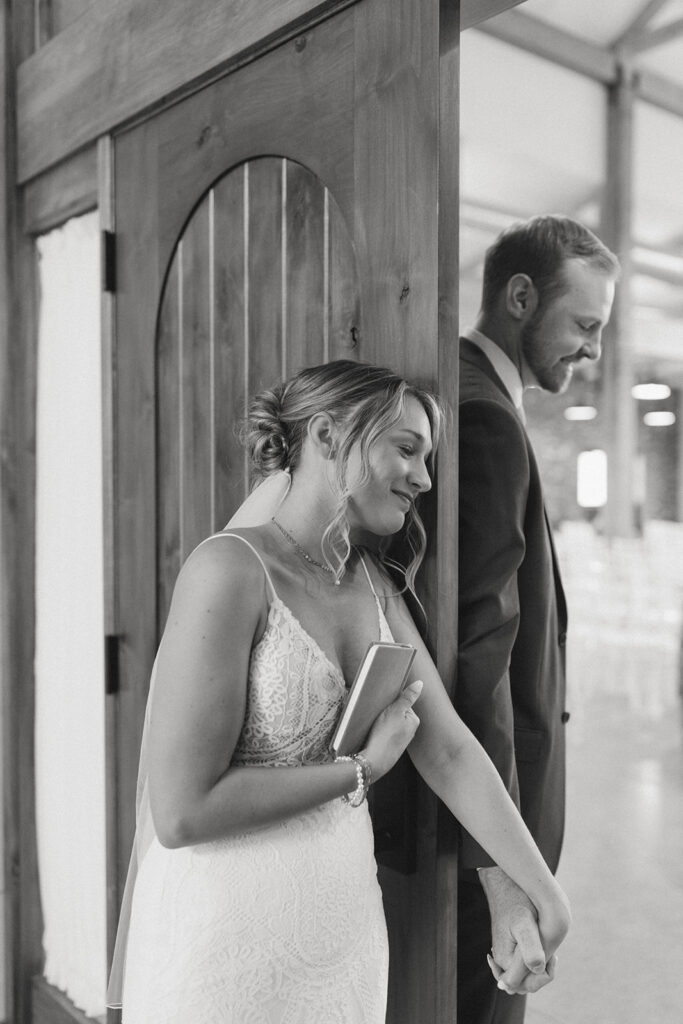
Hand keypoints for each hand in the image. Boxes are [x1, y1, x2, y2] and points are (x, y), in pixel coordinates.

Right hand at [361, 680, 422, 780]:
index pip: (402, 703)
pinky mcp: (391, 748)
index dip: (391, 703)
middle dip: (386, 713)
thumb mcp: (395, 711)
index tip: (383, 708)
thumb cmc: (384, 735)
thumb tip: (420, 684)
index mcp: (414, 721)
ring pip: (389, 725)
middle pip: (396, 714)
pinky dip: (379, 734)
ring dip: (381, 723)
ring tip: (375, 728)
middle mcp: (410, 731)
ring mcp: (401, 741)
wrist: (373, 761)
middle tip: (378, 718)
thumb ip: (407, 697)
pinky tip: (374, 736)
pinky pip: (385, 735)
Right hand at [479, 867, 567, 995]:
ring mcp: (504, 954)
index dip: (544, 977)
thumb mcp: (525, 924)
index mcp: (505, 960)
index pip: (527, 986)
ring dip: (539, 967)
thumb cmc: (516, 901)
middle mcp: (502, 960)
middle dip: (542, 974)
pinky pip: (522, 963)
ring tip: (548, 949)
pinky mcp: (508, 946)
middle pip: (525, 983)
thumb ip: (529, 949)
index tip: (553, 957)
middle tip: (552, 955)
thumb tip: (537, 970)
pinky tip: (540, 945)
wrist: (506, 884)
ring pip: (525, 974)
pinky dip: (534, 959)